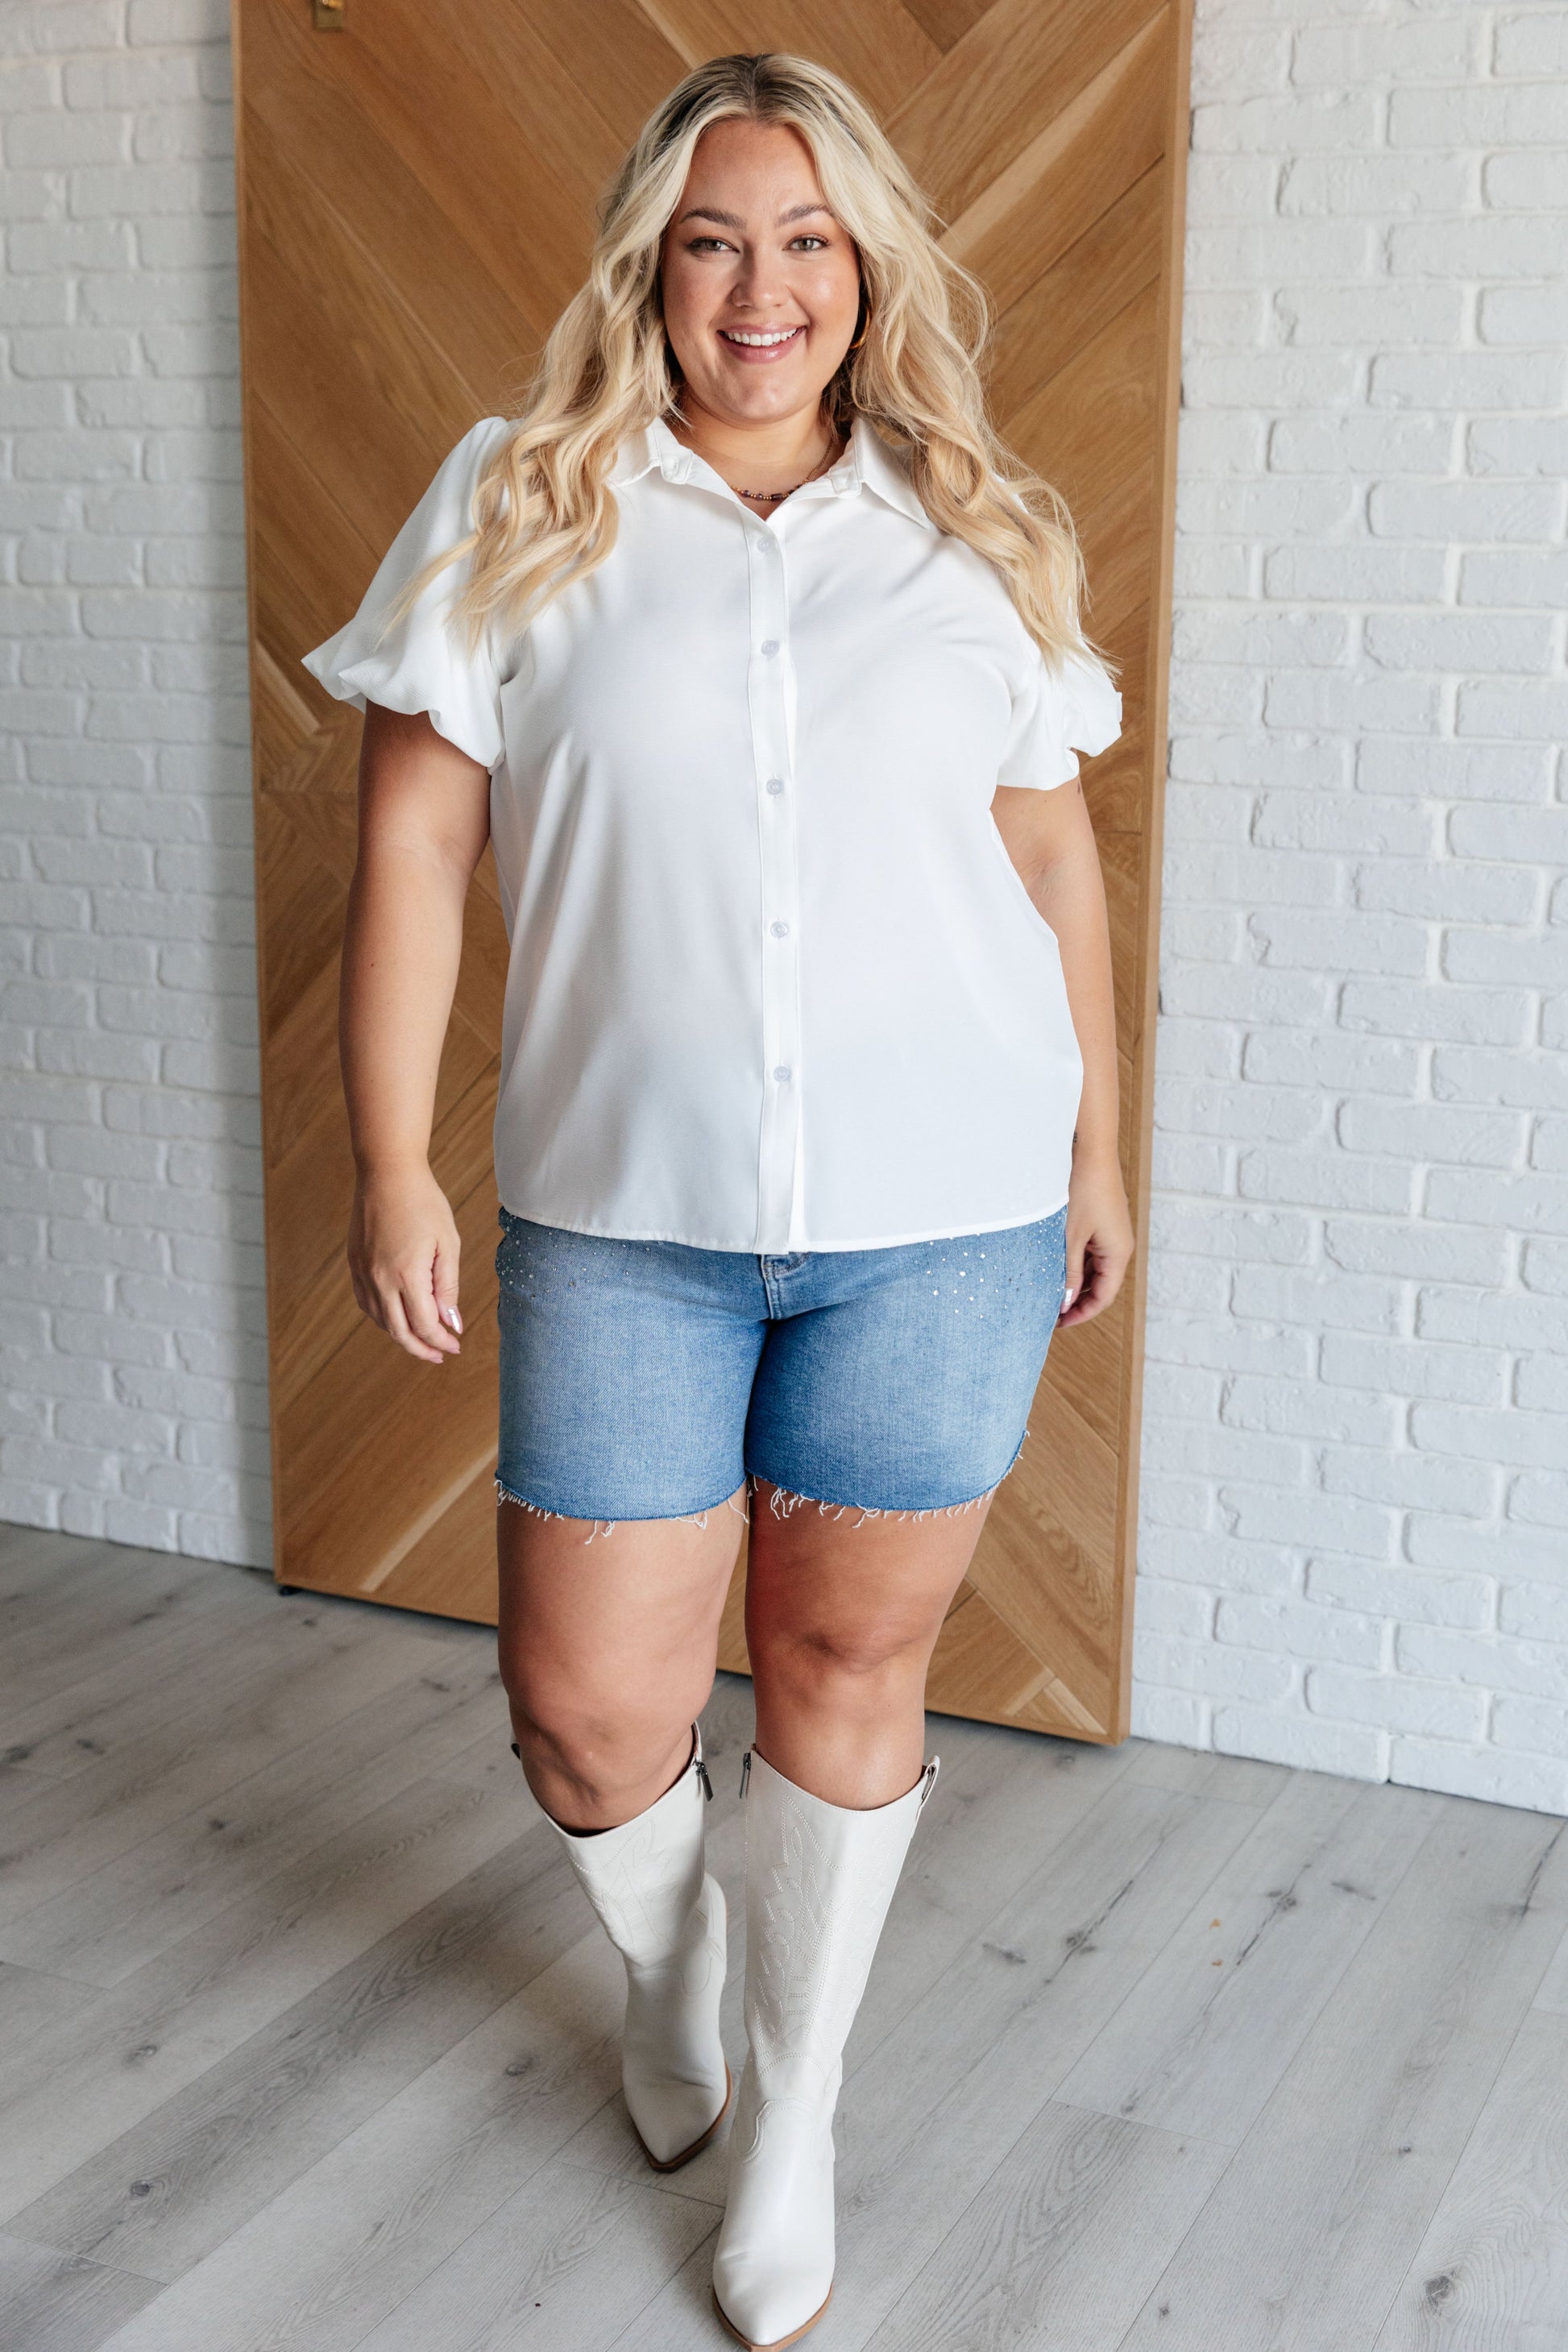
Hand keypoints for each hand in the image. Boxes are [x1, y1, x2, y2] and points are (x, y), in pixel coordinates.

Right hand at [347, 1164, 462, 1364]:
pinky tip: (398, 1316)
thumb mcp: (447, 1243)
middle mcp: (380, 1279)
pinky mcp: (355, 1263)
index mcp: (406, 1275)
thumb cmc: (423, 1203)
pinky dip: (383, 1317)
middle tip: (439, 1355)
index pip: (424, 1324)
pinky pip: (366, 1303)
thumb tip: (451, 1322)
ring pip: (380, 1320)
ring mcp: (363, 1272)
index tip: (455, 1346)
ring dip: (402, 1335)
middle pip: (399, 1331)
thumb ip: (447, 1286)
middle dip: (420, 1348)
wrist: (387, 1173)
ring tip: (422, 1338)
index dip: (440, 1341)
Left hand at [1058, 1147, 1133, 1328]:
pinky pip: (1092, 1252)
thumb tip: (1066, 1302)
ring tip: (1049, 1291)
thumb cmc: (1082, 1191)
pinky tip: (1056, 1267)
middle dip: (1078, 1300)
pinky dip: (1076, 1263)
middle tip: (1050, 1312)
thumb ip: (1069, 1272)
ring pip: (1095, 1269)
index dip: (1082, 1313)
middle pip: (1101, 1285)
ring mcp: (1112, 1234)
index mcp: (1118, 1253)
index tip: (1059, 1323)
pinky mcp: (1103, 1223)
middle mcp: (1120, 1246)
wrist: (1091, 1151)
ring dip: (1076, 1282)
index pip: (1104, 1297)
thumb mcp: (1070, 1237)